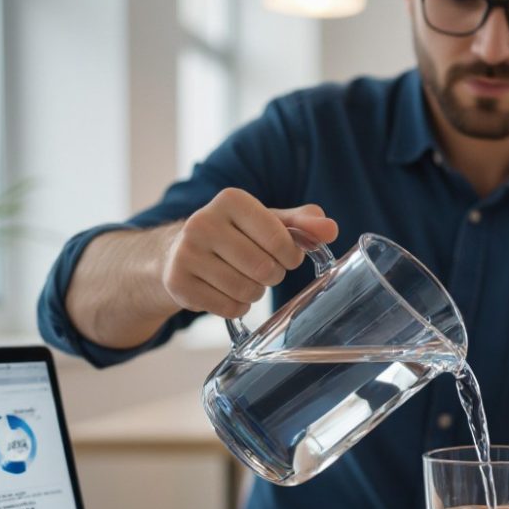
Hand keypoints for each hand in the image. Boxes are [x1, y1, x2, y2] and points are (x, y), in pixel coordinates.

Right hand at [161, 188, 337, 318]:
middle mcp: (202, 221)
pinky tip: (226, 292)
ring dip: (254, 292)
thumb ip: (303, 224)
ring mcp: (186, 253)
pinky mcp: (178, 283)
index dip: (291, 256)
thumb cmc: (236, 235)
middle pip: (264, 268)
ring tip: (243, 278)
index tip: (285, 256)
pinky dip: (237, 307)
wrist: (179, 252)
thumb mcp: (269, 222)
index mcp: (231, 200)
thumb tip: (331, 229)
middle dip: (272, 275)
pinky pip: (228, 308)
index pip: (280, 240)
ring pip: (246, 290)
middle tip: (263, 269)